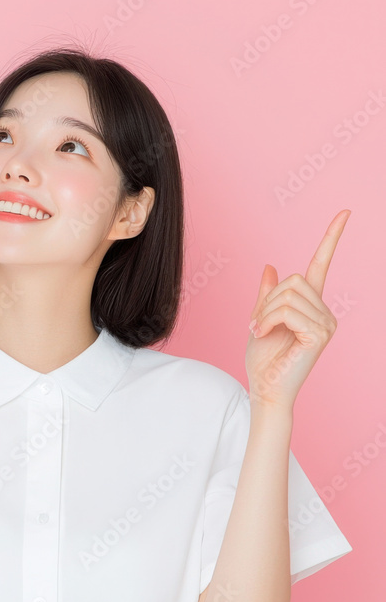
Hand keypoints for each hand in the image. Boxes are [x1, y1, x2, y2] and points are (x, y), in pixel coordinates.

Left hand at [245, 209, 350, 408]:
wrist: (264, 388)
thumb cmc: (263, 360)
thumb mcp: (259, 318)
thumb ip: (267, 294)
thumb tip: (271, 266)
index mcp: (311, 305)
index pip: (322, 265)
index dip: (332, 237)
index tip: (344, 213)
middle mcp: (324, 312)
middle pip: (292, 280)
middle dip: (267, 300)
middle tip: (257, 323)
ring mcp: (326, 324)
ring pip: (287, 295)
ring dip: (264, 313)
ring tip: (260, 332)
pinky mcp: (319, 336)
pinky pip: (287, 311)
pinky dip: (268, 320)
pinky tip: (263, 334)